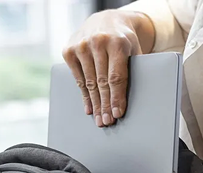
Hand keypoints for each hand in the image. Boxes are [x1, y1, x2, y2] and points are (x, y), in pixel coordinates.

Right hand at [63, 10, 153, 126]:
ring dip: (95, 104)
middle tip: (107, 122)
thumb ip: (133, 70)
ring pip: (89, 83)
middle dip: (105, 105)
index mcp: (117, 42)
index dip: (117, 97)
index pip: (116, 77)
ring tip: (99, 119)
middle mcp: (98, 42)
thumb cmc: (122, 40)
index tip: (117, 113)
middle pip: (102, 83)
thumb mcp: (133, 50)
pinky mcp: (69, 51)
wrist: (105, 20)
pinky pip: (78, 79)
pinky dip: (84, 96)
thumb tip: (133, 100)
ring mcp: (81, 46)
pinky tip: (89, 108)